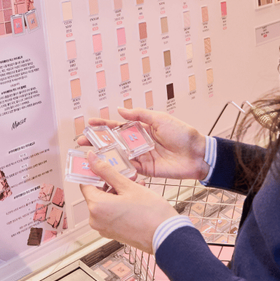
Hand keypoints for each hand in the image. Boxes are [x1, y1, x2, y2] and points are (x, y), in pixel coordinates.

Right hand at [78, 107, 208, 180]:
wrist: (198, 154)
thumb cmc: (183, 134)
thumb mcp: (160, 119)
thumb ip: (139, 115)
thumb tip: (120, 110)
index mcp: (141, 129)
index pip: (118, 126)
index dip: (103, 125)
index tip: (90, 124)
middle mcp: (138, 143)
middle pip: (113, 142)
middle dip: (97, 142)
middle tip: (82, 142)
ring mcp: (140, 157)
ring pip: (117, 155)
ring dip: (103, 155)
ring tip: (88, 155)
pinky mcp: (145, 170)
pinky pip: (128, 169)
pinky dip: (117, 168)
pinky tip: (104, 167)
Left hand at [80, 151, 177, 253]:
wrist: (166, 237)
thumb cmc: (150, 214)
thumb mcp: (128, 186)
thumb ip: (107, 171)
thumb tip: (91, 159)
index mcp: (96, 207)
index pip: (85, 184)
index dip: (93, 172)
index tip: (100, 165)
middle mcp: (96, 220)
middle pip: (96, 193)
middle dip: (109, 183)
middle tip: (125, 176)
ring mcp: (103, 228)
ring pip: (104, 203)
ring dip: (116, 193)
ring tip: (134, 186)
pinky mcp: (112, 233)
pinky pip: (110, 213)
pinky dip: (118, 204)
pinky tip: (134, 199)